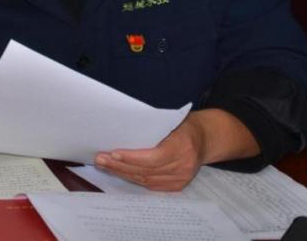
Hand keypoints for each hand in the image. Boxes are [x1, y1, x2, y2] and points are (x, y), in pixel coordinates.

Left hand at [94, 109, 258, 190]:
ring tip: (105, 165)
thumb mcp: (171, 120)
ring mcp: (182, 179)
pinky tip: (120, 172)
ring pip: (146, 180)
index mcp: (183, 146)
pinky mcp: (178, 186)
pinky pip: (151, 186)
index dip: (132, 158)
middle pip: (146, 170)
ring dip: (123, 173)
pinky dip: (134, 179)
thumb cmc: (184, 124)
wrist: (206, 138)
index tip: (112, 153)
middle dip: (120, 166)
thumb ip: (151, 128)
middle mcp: (184, 166)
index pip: (153, 157)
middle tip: (100, 159)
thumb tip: (121, 131)